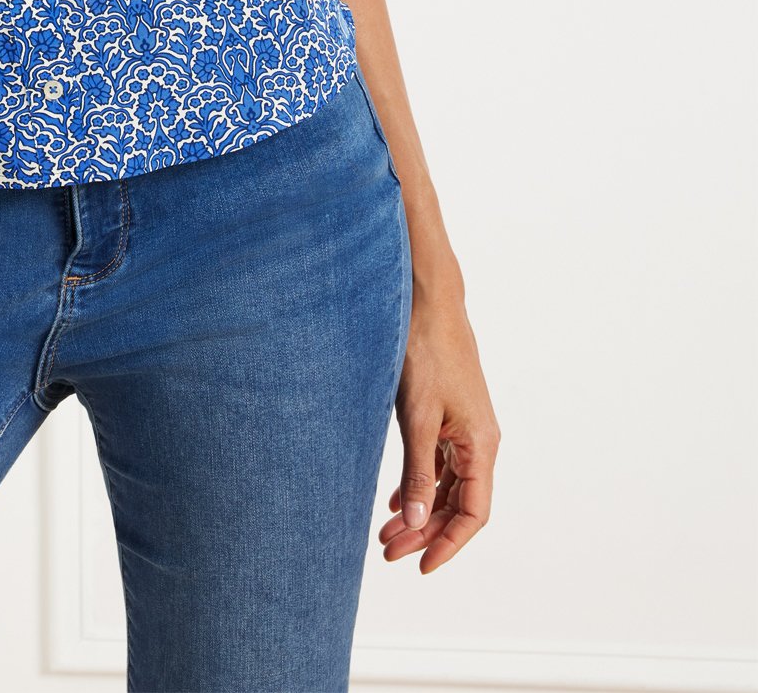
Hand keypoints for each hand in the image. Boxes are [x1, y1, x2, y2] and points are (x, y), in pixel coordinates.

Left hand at [380, 290, 499, 571]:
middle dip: (426, 533)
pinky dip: (420, 485)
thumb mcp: (416, 416)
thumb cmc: (424, 351)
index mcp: (481, 445)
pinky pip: (440, 464)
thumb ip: (418, 471)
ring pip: (448, 486)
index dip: (449, 545)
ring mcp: (465, 428)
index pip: (473, 514)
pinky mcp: (450, 415)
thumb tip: (418, 524)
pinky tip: (396, 501)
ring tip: (386, 533)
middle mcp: (480, 441)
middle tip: (387, 552)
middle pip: (459, 504)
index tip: (420, 567)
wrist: (426, 301)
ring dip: (421, 511)